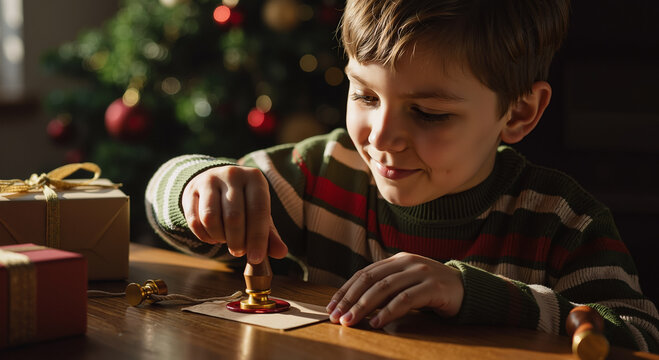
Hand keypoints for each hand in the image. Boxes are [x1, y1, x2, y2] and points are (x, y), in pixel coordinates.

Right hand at [182, 165, 287, 263]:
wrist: (216, 184)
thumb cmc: (244, 203)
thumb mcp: (260, 215)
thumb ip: (270, 235)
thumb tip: (281, 253)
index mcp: (255, 178)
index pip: (258, 210)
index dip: (257, 238)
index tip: (256, 258)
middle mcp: (232, 174)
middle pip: (234, 216)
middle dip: (237, 241)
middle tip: (239, 252)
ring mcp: (209, 180)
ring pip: (211, 218)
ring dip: (219, 237)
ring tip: (226, 239)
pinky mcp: (191, 190)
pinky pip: (194, 220)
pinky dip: (204, 236)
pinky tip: (213, 236)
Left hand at [326, 252, 463, 327]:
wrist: (467, 288)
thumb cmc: (431, 289)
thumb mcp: (406, 283)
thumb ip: (385, 288)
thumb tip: (354, 305)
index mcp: (397, 260)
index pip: (364, 273)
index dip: (345, 290)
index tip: (332, 307)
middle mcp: (407, 262)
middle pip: (370, 279)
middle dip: (350, 299)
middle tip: (336, 316)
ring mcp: (420, 272)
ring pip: (385, 288)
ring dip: (364, 306)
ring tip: (351, 321)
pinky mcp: (433, 287)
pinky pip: (406, 299)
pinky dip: (389, 312)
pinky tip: (377, 323)